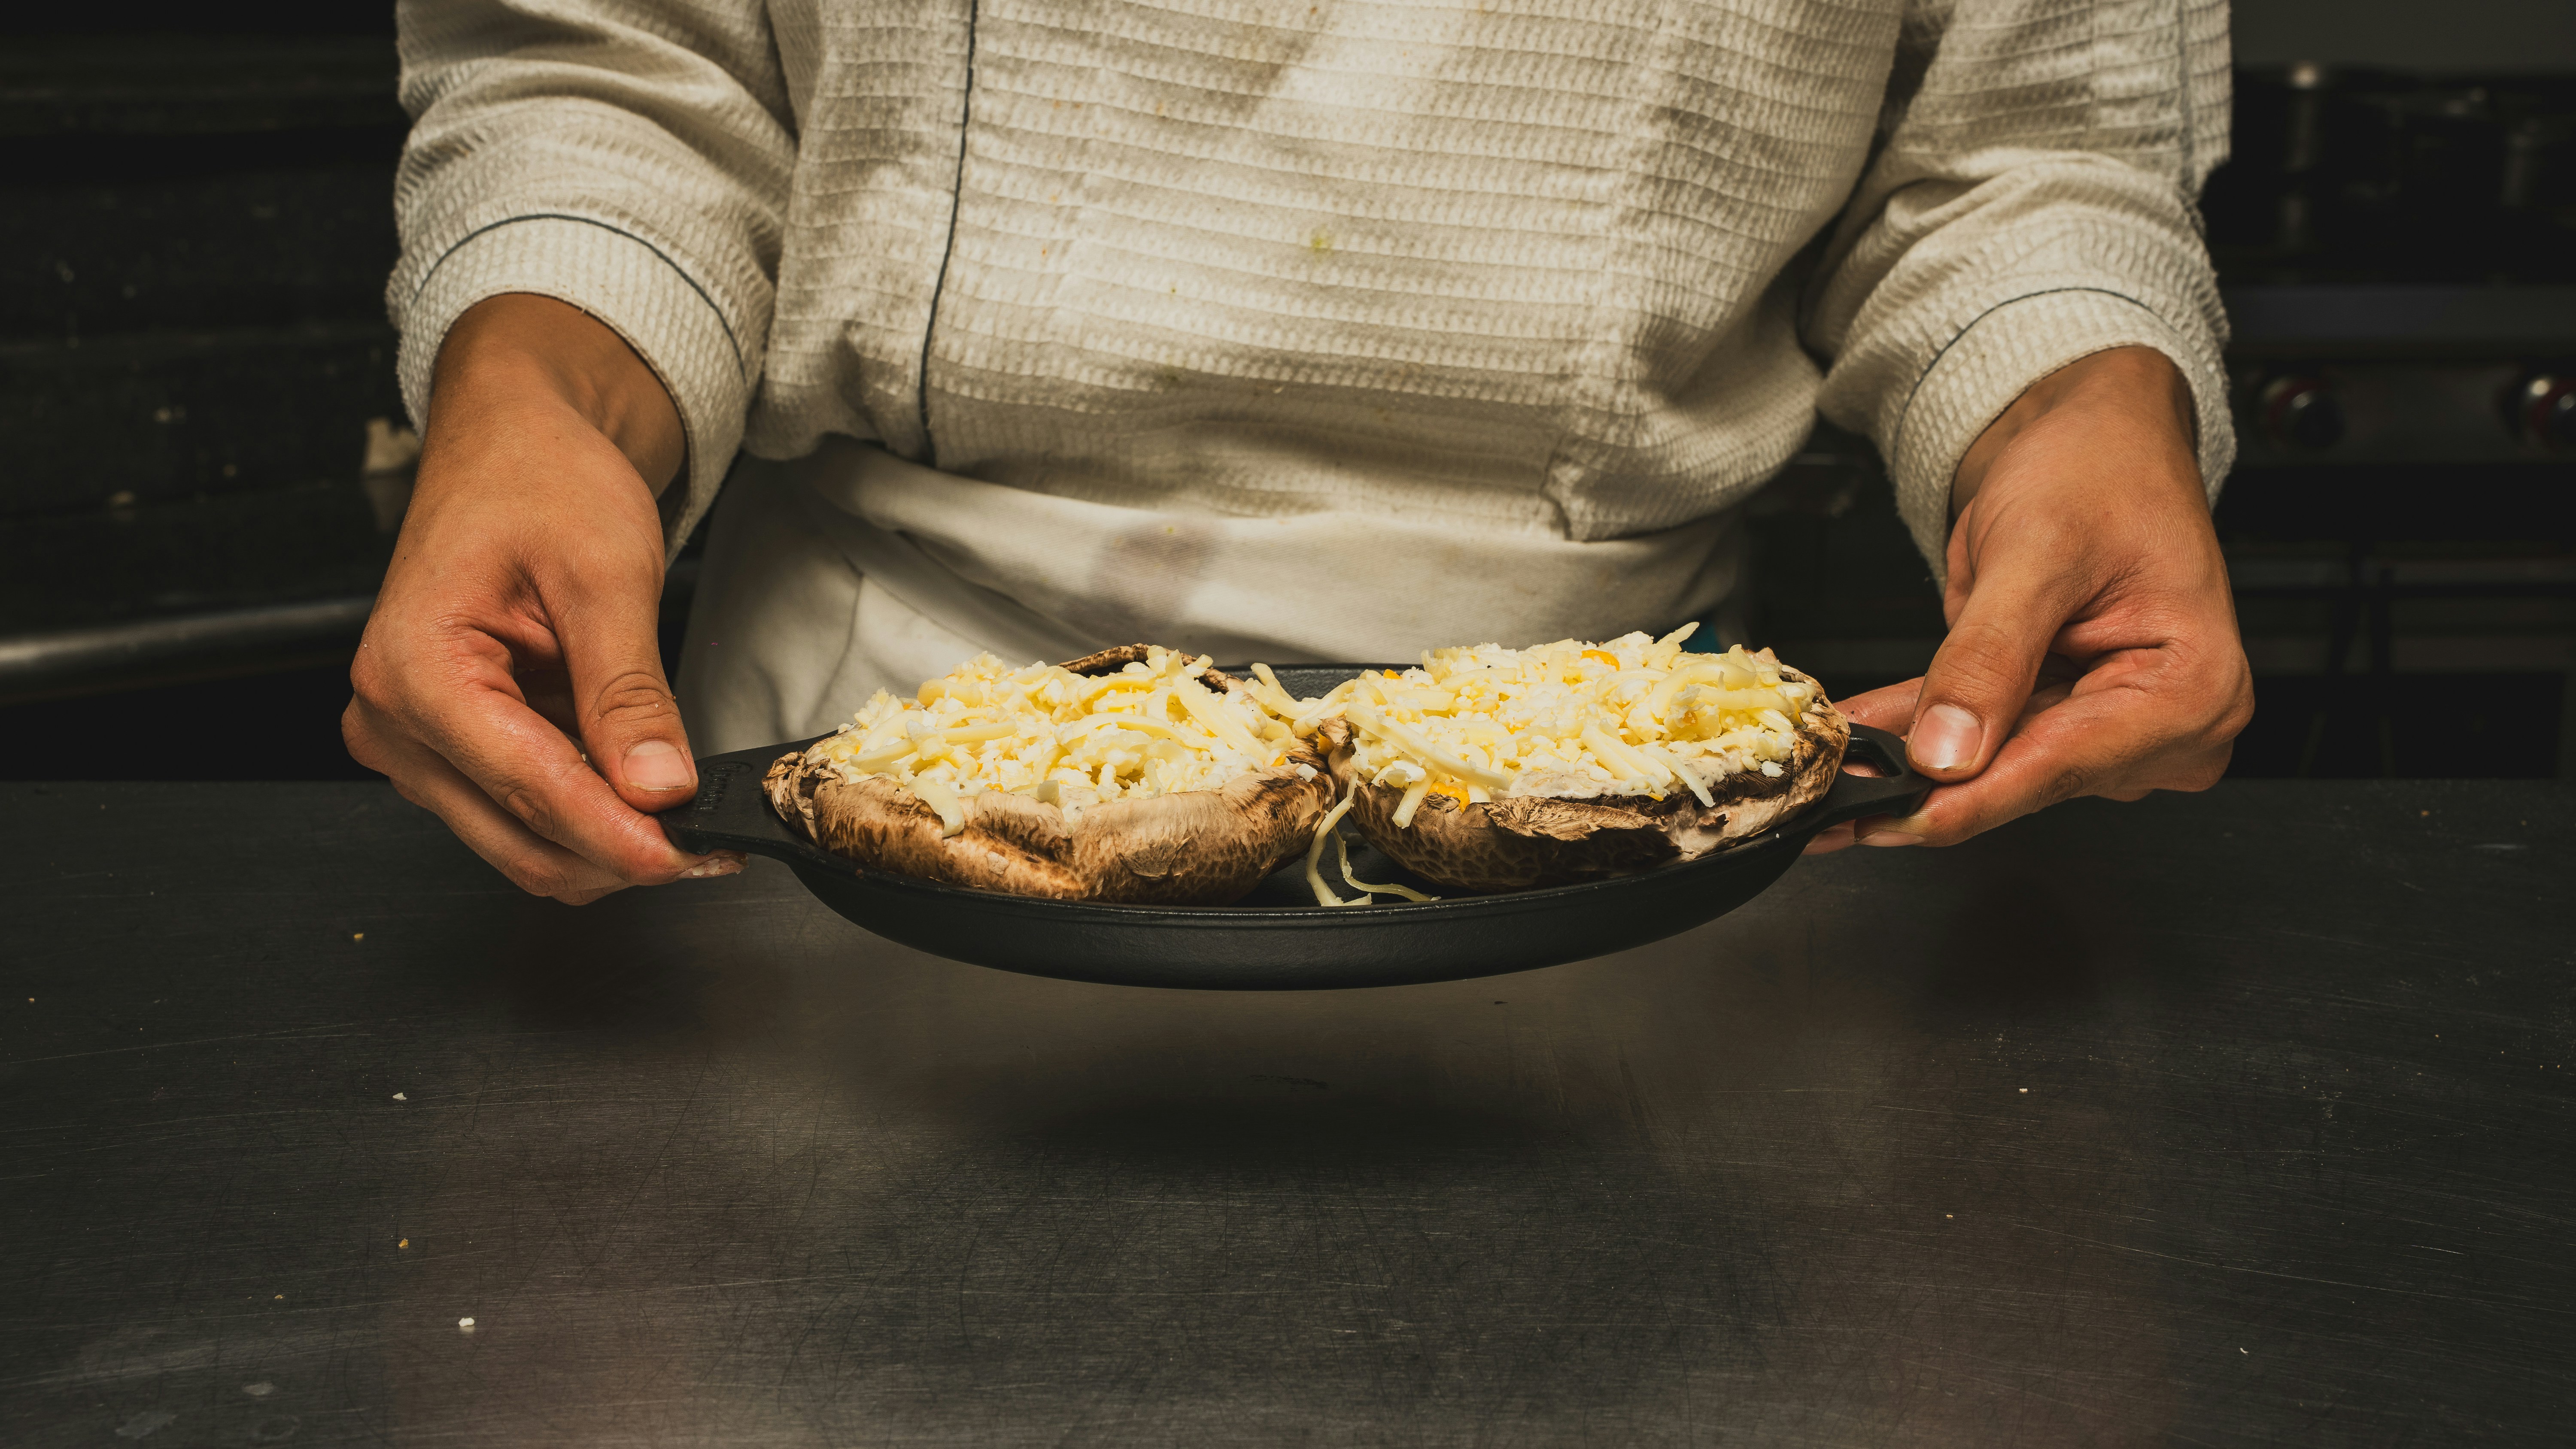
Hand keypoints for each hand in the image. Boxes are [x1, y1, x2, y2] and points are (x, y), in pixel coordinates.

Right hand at [344, 294, 743, 901]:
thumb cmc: (543, 482)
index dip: (622, 836)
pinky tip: (642, 785)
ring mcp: (415, 746)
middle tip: (716, 839)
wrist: (514, 449)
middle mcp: (393, 724)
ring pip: (525, 845)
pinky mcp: (449, 754)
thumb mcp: (605, 573)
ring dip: (609, 842)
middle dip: (622, 850)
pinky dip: (592, 818)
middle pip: (522, 840)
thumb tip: (660, 788)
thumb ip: (627, 691)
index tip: (697, 853)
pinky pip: (525, 817)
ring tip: (687, 805)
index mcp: (413, 671)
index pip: (529, 790)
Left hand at [1807, 346, 2252, 853]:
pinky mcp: (2063, 715)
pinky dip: (1917, 732)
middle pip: (2026, 776)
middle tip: (1830, 796)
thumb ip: (1991, 656)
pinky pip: (1981, 736)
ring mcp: (2113, 727)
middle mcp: (2167, 727)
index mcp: (2196, 690)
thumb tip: (1948, 752)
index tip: (1888, 819)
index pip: (2062, 764)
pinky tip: (1857, 740)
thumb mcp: (2036, 551)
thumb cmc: (2097, 468)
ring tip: (1828, 763)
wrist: (2093, 437)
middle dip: (1925, 783)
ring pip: (1993, 764)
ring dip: (1910, 760)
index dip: (1966, 800)